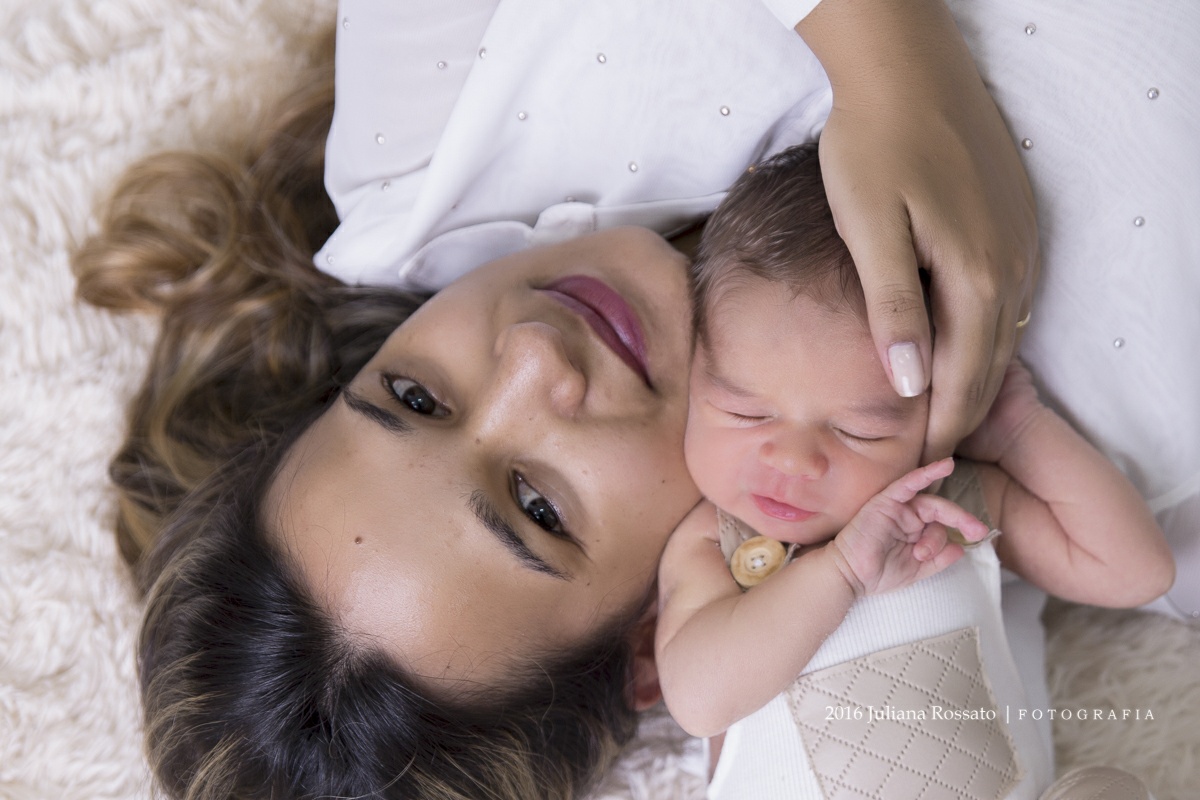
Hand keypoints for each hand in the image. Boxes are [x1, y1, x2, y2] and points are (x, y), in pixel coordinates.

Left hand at [797, 0, 1038, 462]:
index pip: (963, 378)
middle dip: (963, 412)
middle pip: (990, 362)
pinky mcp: (1015, 220)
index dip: (941, 425)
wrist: (906, 69)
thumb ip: (892, 308)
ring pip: (1002, 331)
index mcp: (974, 277)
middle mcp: (1010, 266)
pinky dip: (984, 331)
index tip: (919, 463)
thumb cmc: (873, 146)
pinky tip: (959, 341)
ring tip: (943, 412)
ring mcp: (1019, 241)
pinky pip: (1007, 296)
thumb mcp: (869, 230)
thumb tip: (910, 384)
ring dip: (976, 374)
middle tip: (930, 453)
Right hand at [828, 458, 988, 596]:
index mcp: (915, 531)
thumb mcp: (917, 570)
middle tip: (978, 531)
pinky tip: (946, 465)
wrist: (850, 577)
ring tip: (922, 553)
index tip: (980, 537)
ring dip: (934, 527)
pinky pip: (908, 484)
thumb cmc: (878, 574)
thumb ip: (939, 559)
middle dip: (962, 520)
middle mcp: (908, 516)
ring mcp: (897, 507)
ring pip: (929, 506)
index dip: (961, 530)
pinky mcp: (885, 501)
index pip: (942, 525)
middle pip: (940, 512)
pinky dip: (926, 474)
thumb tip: (960, 548)